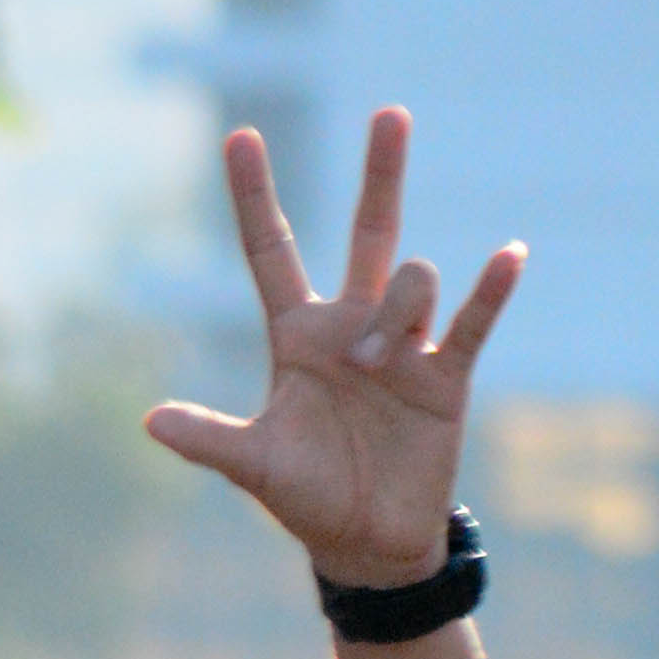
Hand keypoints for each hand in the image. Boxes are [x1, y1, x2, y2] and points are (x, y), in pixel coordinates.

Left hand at [146, 109, 524, 586]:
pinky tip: (508, 257)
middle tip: (390, 114)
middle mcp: (353, 325)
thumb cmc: (306, 498)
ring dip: (395, 315)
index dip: (253, 196)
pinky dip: (489, 292)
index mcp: (298, 336)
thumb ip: (209, 440)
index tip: (238, 137)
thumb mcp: (254, 466)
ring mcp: (403, 346)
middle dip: (381, 174)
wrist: (366, 543)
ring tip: (378, 367)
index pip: (270, 251)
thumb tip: (150, 423)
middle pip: (368, 232)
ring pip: (410, 284)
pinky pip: (469, 323)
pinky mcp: (444, 377)